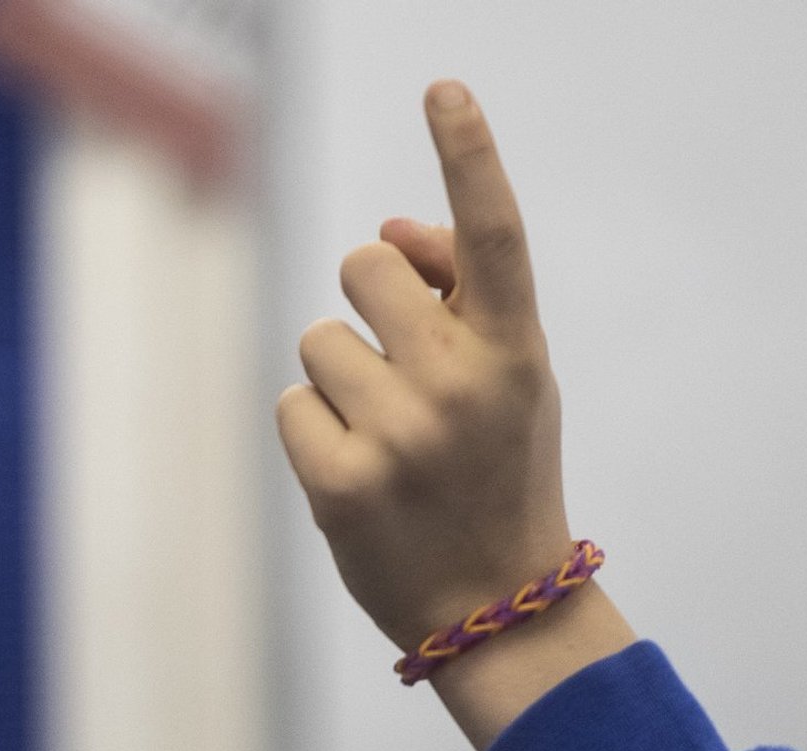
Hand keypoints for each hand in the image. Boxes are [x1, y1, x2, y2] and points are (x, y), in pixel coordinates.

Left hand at [277, 81, 634, 748]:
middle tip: (395, 370)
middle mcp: (461, 383)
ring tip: (384, 440)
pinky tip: (355, 475)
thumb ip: (457, 299)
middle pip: (360, 269)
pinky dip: (310, 431)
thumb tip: (379, 232)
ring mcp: (399, 435)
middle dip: (364, 303)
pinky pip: (289, 404)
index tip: (441, 89)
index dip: (467, 155)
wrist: (494, 604)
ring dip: (336, 379)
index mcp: (517, 350)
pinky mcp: (339, 482)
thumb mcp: (505, 379)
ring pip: (317, 341)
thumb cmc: (494, 470)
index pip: (492, 234)